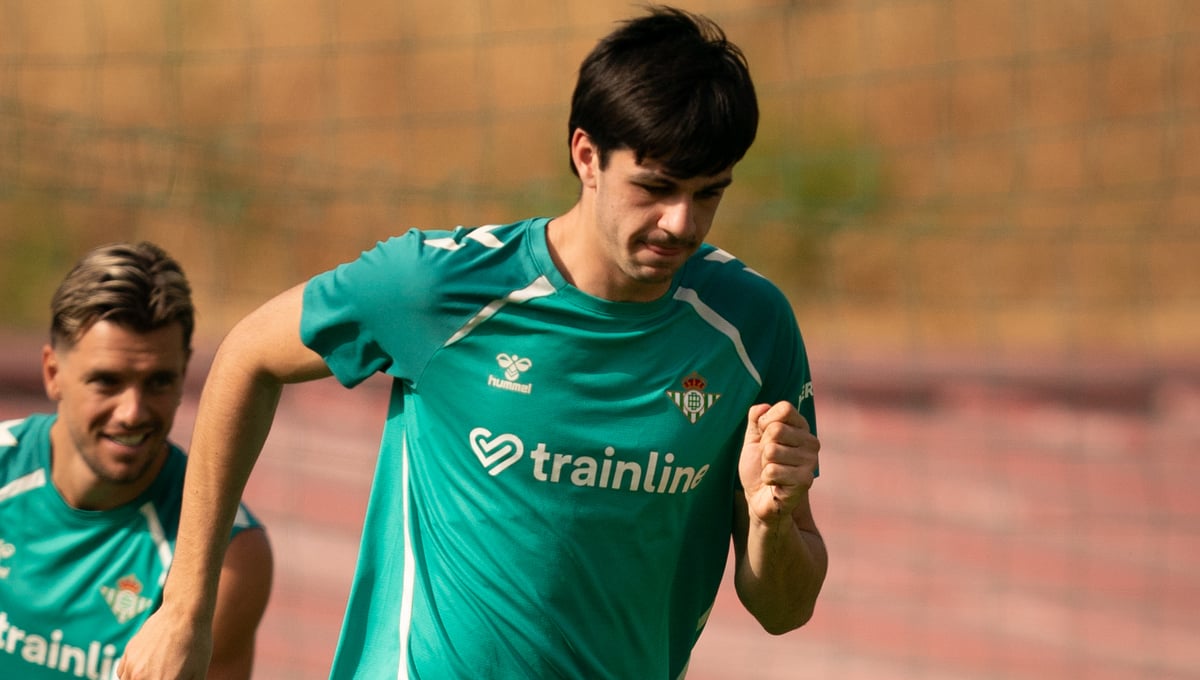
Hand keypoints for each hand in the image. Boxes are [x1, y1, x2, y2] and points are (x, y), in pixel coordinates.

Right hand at [117, 605, 211, 679]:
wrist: (183, 612)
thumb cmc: (196, 643)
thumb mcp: (198, 673)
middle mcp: (142, 678)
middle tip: (164, 675)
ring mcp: (132, 667)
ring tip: (157, 671)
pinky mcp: (127, 655)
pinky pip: (123, 675)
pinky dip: (131, 676)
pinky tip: (146, 668)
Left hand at [738, 401, 819, 524]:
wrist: (759, 499)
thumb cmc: (757, 467)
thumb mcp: (752, 438)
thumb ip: (756, 419)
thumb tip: (762, 407)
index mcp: (801, 427)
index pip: (784, 409)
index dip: (765, 421)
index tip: (763, 436)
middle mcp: (811, 442)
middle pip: (776, 430)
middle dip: (763, 446)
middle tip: (767, 459)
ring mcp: (810, 461)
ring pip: (772, 451)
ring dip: (764, 464)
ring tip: (772, 471)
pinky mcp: (806, 480)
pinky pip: (772, 471)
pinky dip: (767, 479)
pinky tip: (775, 484)